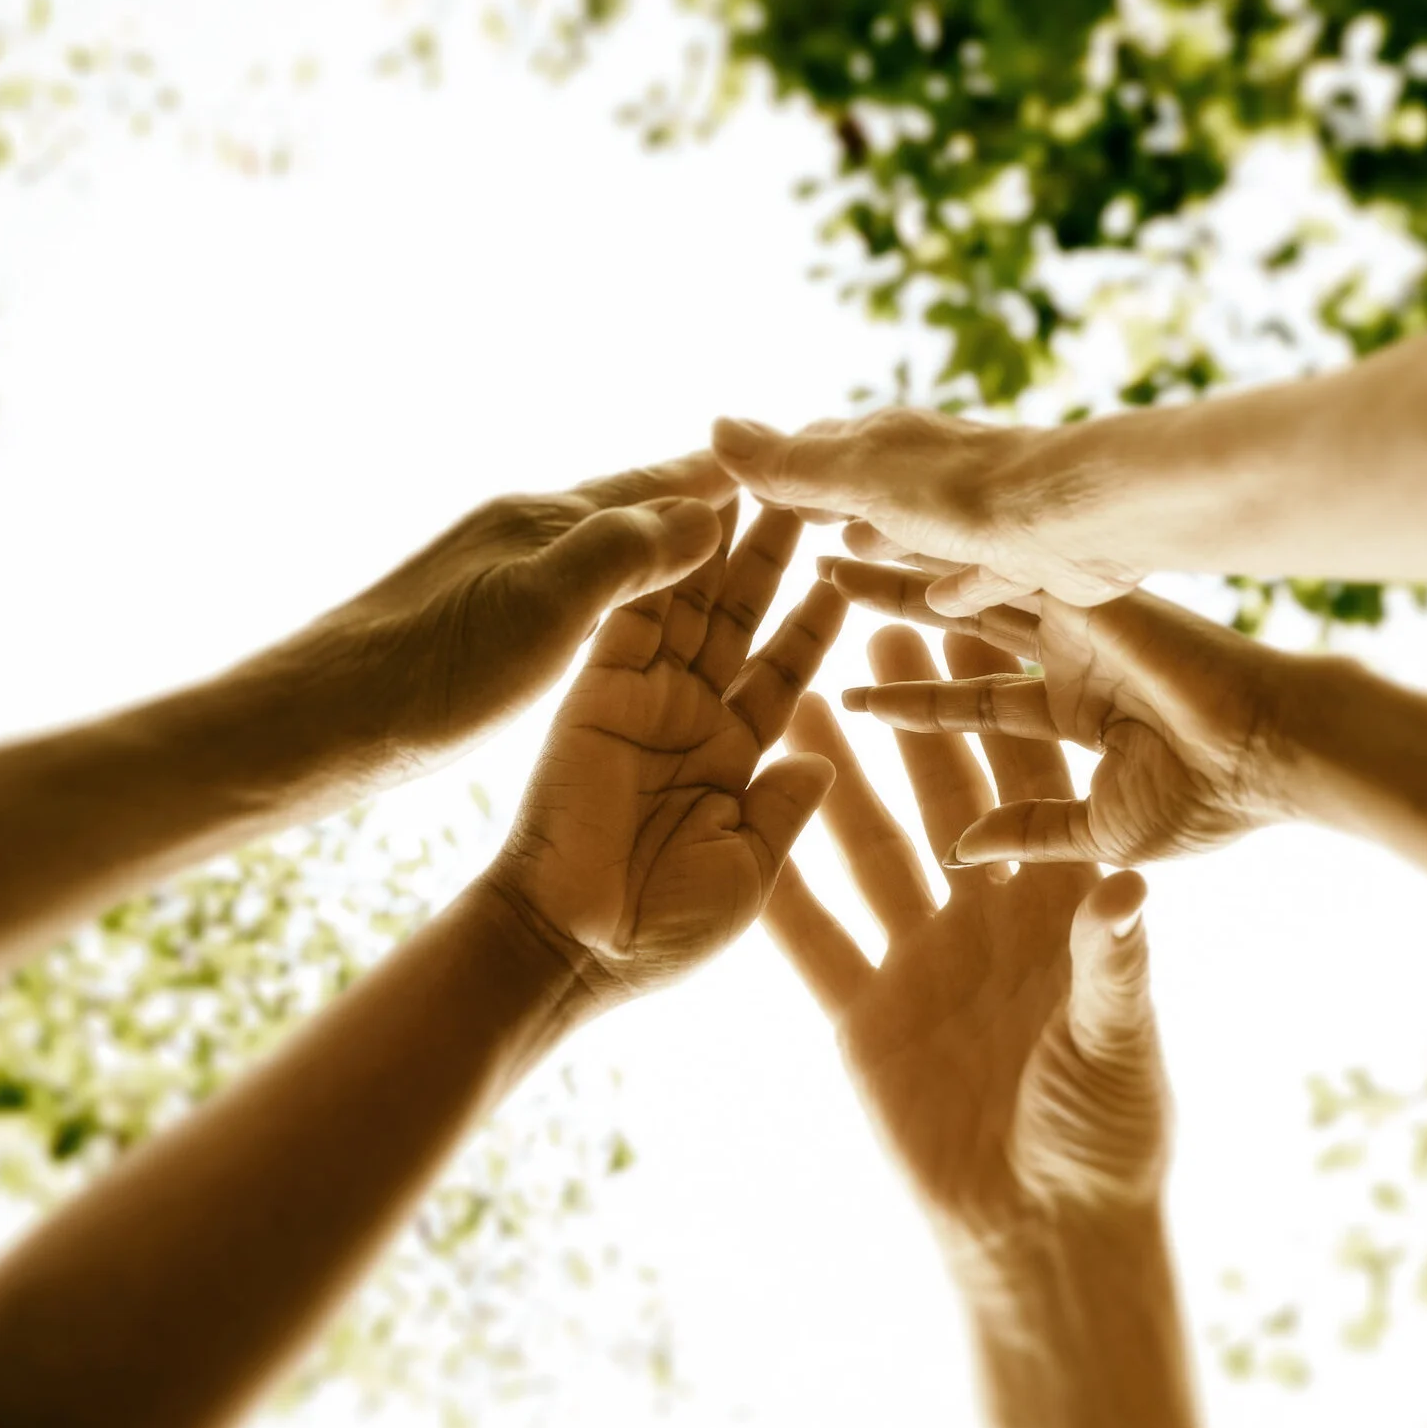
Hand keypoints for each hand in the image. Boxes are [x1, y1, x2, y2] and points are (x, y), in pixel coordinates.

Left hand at [219, 451, 741, 797]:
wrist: (313, 725)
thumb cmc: (426, 676)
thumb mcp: (540, 610)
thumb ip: (625, 554)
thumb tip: (708, 510)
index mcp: (544, 522)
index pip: (657, 485)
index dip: (720, 477)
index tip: (781, 458)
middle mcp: (520, 534)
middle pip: (628, 504)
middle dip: (695, 496)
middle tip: (762, 485)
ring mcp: (492, 575)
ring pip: (598, 543)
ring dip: (656, 537)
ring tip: (707, 535)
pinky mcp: (471, 622)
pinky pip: (571, 587)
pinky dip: (615, 584)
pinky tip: (608, 604)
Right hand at [485, 505, 847, 1003]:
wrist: (572, 947)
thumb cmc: (661, 931)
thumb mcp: (748, 870)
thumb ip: (783, 811)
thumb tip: (824, 762)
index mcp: (732, 758)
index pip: (785, 672)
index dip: (818, 621)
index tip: (854, 568)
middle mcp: (689, 716)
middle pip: (740, 617)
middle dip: (774, 556)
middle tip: (810, 491)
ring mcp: (642, 696)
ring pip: (691, 602)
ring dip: (722, 544)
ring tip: (760, 480)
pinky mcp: (598, 687)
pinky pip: (635, 615)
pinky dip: (661, 563)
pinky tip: (691, 514)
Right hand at [712, 408, 1150, 614]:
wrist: (1081, 516)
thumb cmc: (964, 492)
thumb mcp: (859, 479)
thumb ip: (791, 465)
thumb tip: (715, 427)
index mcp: (887, 445)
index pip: (819, 449)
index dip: (779, 467)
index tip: (741, 482)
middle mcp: (930, 472)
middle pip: (866, 486)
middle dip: (825, 501)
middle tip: (787, 519)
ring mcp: (976, 515)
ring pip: (912, 529)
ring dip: (878, 542)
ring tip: (841, 558)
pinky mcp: (1019, 558)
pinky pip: (971, 573)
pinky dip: (948, 585)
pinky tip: (940, 604)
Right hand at [764, 626, 1170, 1266]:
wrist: (1042, 1234)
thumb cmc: (1108, 1138)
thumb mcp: (1117, 1044)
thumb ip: (1114, 967)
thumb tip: (1133, 889)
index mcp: (1059, 905)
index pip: (1029, 786)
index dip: (1001, 709)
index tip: (973, 631)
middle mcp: (988, 916)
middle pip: (941, 793)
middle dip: (911, 712)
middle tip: (873, 624)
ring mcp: (920, 958)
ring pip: (867, 847)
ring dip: (832, 777)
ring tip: (793, 697)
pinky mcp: (864, 1012)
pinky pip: (812, 937)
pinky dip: (776, 884)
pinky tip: (735, 824)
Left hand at [820, 558, 1299, 864]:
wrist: (1270, 755)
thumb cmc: (1210, 803)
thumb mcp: (1100, 831)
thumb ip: (1031, 834)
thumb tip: (960, 851)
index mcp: (1079, 712)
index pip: (973, 703)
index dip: (912, 703)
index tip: (850, 698)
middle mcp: (1072, 656)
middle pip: (959, 625)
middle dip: (894, 607)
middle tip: (827, 582)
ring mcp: (1077, 618)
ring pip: (970, 585)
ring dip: (903, 567)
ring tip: (836, 546)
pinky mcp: (1083, 590)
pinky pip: (999, 564)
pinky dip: (945, 550)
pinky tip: (890, 530)